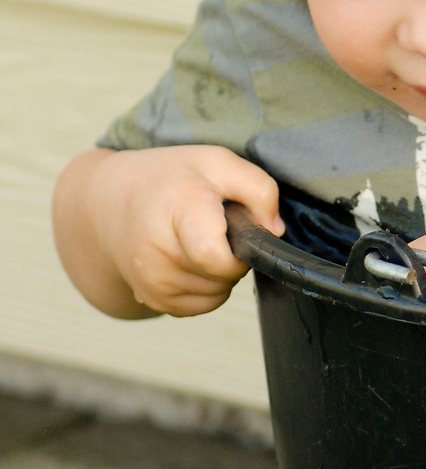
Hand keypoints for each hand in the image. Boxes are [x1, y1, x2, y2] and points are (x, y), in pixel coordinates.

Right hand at [82, 146, 283, 316]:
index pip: (215, 257)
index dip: (239, 250)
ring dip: (219, 271)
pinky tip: (187, 258)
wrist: (107, 203)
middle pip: (225, 275)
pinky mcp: (154, 300)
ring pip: (218, 294)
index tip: (234, 227)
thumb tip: (274, 231)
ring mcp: (153, 282)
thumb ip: (260, 189)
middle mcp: (159, 253)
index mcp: (179, 212)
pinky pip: (204, 305)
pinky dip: (206, 286)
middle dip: (232, 254)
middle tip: (212, 226)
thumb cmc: (169, 180)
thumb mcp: (218, 162)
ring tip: (195, 239)